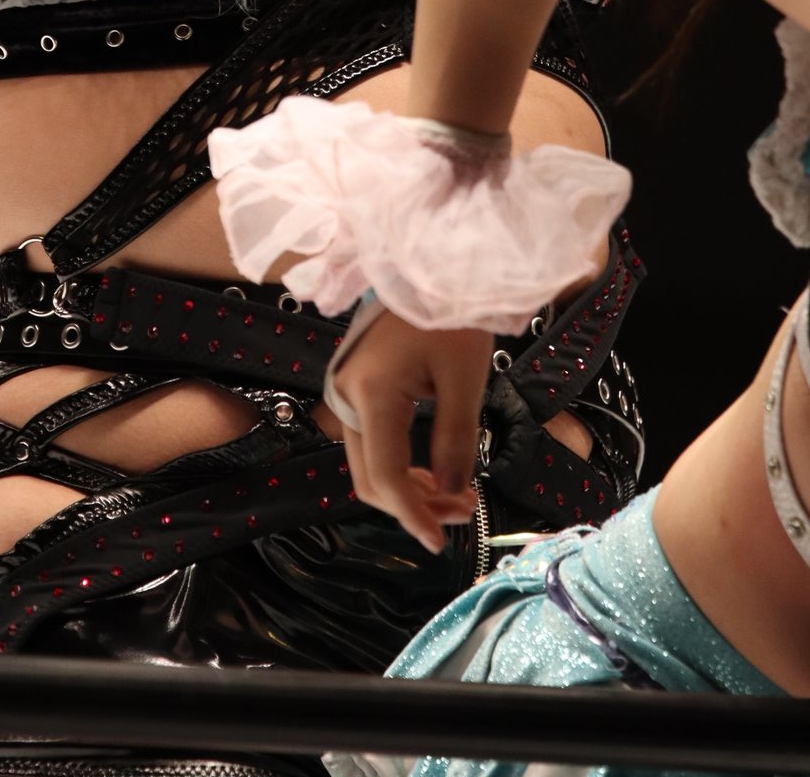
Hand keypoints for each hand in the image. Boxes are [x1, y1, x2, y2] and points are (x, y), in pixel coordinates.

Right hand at [331, 306, 491, 552]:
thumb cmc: (450, 315)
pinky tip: (432, 470)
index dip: (413, 515)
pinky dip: (399, 466)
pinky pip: (370, 443)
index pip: (385, 475)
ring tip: (456, 493)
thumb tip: (451, 491)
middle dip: (414, 506)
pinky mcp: (354, 388)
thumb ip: (456, 439)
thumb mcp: (464, 378)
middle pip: (369, 477)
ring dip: (407, 490)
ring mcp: (345, 392)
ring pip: (367, 464)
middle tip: (463, 510)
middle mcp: (346, 397)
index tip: (441, 542)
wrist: (427, 267)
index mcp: (372, 394)